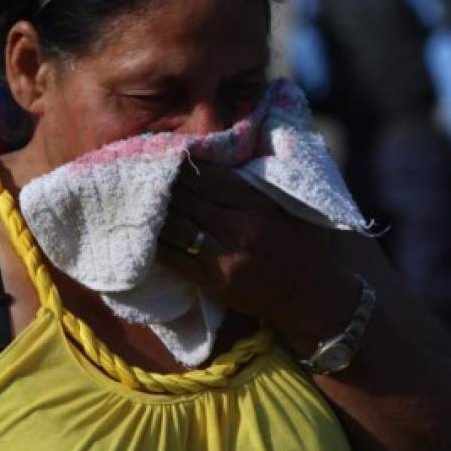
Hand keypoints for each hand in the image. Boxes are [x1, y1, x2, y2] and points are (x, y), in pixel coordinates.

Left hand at [156, 162, 357, 354]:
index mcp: (259, 205)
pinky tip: (143, 232)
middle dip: (163, 185)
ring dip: (154, 213)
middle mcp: (240, 230)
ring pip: (177, 229)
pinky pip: (176, 261)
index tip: (166, 154)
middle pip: (188, 201)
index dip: (184, 166)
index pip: (211, 179)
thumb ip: (254, 183)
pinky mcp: (214, 284)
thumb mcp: (287, 204)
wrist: (314, 297)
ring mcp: (225, 259)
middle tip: (141, 171)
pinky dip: (156, 245)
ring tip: (137, 198)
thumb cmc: (303, 243)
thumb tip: (217, 155)